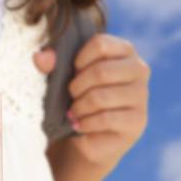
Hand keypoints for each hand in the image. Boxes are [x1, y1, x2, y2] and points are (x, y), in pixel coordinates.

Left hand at [61, 33, 149, 166]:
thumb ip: (51, 64)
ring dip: (79, 107)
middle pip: (101, 71)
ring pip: (101, 97)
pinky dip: (86, 123)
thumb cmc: (77, 97)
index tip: (72, 71)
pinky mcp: (138, 120)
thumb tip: (40, 57)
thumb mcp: (62, 78)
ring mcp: (141, 95)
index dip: (79, 59)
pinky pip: (106, 119)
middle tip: (70, 96)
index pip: (101, 44)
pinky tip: (79, 125)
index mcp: (123, 51)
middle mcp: (138, 69)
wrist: (88, 136)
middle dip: (76, 87)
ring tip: (73, 112)